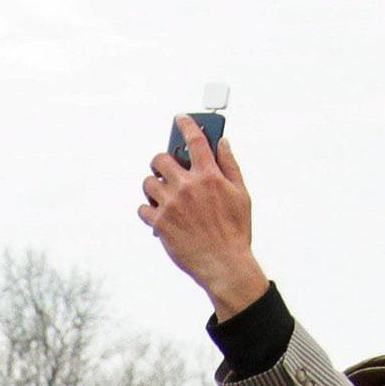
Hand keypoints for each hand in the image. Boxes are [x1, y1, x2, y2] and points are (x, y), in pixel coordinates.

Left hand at [139, 119, 268, 321]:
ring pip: (148, 182)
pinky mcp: (160, 224)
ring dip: (153, 185)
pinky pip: (143, 208)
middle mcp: (187, 186)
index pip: (195, 139)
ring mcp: (171, 205)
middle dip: (162, 161)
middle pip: (161, 158)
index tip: (180, 119)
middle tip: (165, 169)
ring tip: (160, 193)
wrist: (224, 266)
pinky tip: (157, 213)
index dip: (186, 125)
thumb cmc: (236, 231)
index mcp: (209, 175)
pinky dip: (148, 210)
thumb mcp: (241, 195)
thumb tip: (223, 143)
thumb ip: (230, 166)